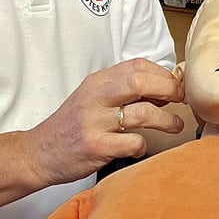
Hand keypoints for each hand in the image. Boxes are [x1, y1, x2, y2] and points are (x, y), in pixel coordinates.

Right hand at [24, 58, 184, 186]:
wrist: (38, 153)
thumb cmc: (72, 126)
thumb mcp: (93, 99)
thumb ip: (122, 91)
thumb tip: (164, 90)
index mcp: (97, 82)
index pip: (137, 65)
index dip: (163, 74)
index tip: (175, 85)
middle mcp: (95, 97)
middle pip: (140, 82)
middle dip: (168, 89)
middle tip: (180, 100)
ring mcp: (94, 122)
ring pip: (142, 113)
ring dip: (166, 120)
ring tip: (175, 125)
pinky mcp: (95, 146)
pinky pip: (132, 142)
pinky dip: (143, 145)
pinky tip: (140, 147)